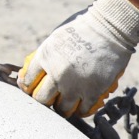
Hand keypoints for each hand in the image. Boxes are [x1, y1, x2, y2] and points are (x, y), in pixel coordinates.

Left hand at [18, 0, 138, 117]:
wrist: (111, 27)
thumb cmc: (82, 29)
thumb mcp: (56, 39)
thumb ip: (46, 56)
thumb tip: (35, 72)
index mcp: (45, 56)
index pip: (27, 81)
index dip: (27, 88)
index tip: (31, 89)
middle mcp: (57, 73)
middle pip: (41, 99)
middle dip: (44, 101)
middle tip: (49, 99)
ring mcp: (75, 85)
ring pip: (61, 109)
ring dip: (62, 108)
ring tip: (66, 104)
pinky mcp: (93, 91)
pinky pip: (82, 110)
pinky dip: (81, 110)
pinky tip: (81, 105)